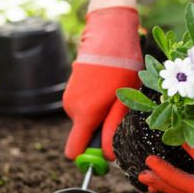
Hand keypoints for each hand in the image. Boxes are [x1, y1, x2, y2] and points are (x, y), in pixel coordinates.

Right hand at [63, 6, 142, 160]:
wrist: (108, 35)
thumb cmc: (122, 68)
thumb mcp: (124, 102)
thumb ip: (112, 130)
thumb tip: (107, 155)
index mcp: (84, 115)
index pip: (74, 152)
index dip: (89, 157)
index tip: (104, 152)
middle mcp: (72, 108)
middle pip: (83, 135)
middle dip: (100, 132)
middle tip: (118, 112)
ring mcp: (69, 97)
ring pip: (85, 120)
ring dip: (100, 115)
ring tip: (113, 95)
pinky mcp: (71, 88)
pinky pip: (83, 106)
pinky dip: (94, 103)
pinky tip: (106, 87)